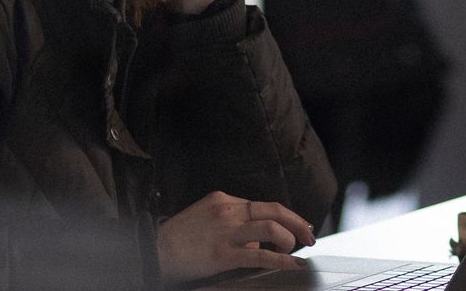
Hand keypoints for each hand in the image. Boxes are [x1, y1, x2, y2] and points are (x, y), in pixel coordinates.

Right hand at [156, 191, 317, 283]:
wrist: (155, 249)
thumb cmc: (180, 238)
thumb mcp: (206, 216)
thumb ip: (232, 221)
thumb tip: (257, 237)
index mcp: (224, 200)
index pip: (265, 205)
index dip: (288, 215)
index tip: (301, 225)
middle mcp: (228, 211)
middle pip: (274, 210)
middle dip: (298, 223)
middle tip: (310, 235)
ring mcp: (226, 232)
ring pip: (270, 227)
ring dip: (289, 239)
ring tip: (294, 250)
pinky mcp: (223, 254)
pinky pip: (260, 254)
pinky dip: (282, 259)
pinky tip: (292, 264)